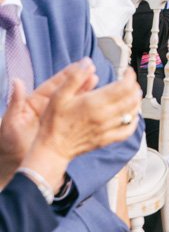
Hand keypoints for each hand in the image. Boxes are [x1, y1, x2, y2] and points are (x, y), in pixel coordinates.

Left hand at [0, 62, 97, 184]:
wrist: (12, 166)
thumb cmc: (7, 145)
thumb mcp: (10, 123)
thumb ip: (15, 102)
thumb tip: (17, 81)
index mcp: (33, 103)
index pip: (53, 85)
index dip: (67, 74)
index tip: (80, 65)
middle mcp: (46, 109)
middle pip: (66, 91)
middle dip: (80, 80)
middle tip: (93, 70)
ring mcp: (55, 120)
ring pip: (72, 103)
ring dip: (85, 93)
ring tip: (98, 82)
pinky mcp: (60, 131)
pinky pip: (74, 118)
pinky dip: (84, 111)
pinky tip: (95, 105)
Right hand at [26, 66, 141, 191]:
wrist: (52, 148)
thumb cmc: (54, 122)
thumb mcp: (59, 95)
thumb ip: (74, 77)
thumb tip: (87, 63)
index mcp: (95, 103)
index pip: (124, 86)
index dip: (130, 76)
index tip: (127, 71)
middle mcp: (104, 116)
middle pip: (131, 98)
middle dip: (135, 86)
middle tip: (130, 80)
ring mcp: (107, 129)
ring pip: (132, 113)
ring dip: (136, 101)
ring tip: (133, 94)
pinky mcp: (107, 139)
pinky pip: (127, 131)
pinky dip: (134, 122)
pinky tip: (133, 116)